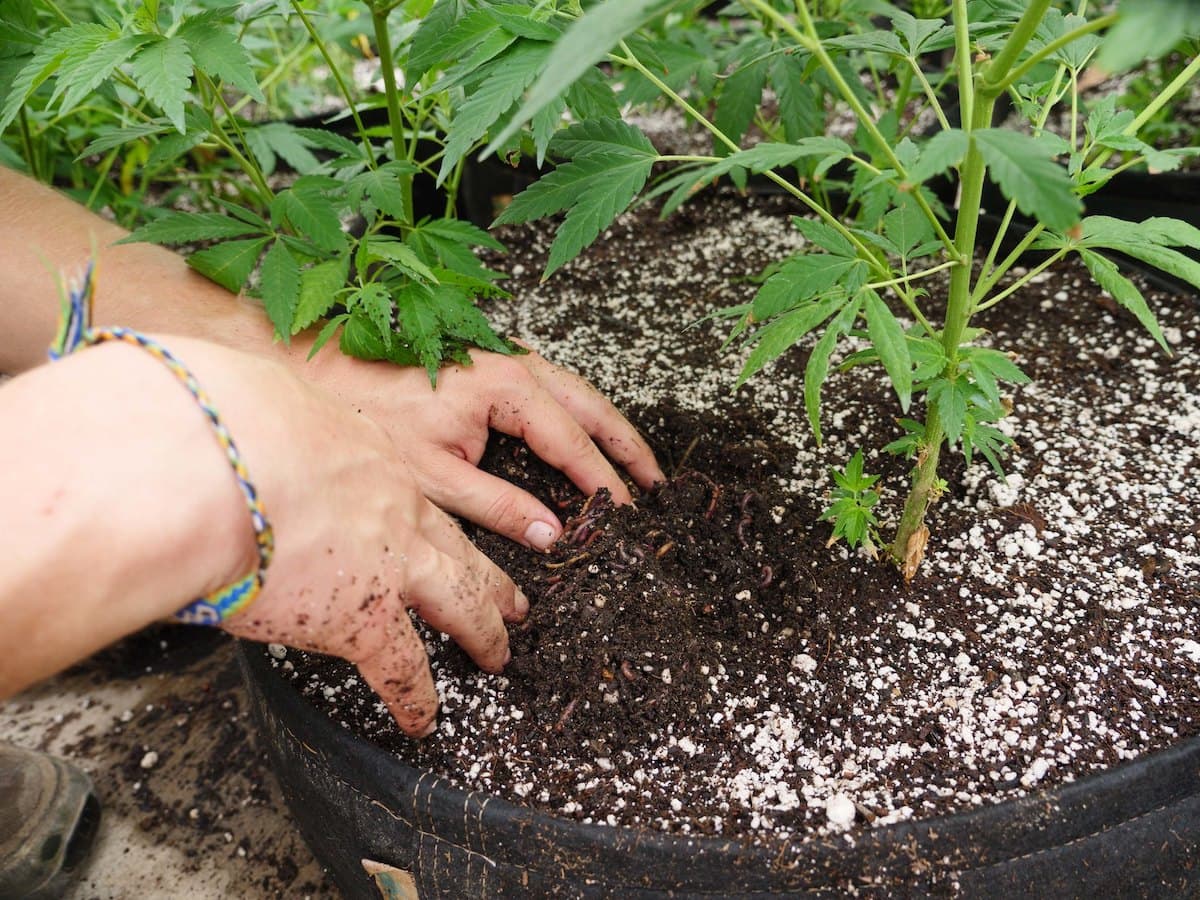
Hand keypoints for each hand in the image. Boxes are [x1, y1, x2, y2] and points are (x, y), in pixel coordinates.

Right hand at [160, 339, 530, 736]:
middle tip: (512, 599)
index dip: (429, 520)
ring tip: (496, 655)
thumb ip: (274, 420)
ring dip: (482, 631)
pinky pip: (403, 667)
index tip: (437, 531)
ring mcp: (391, 564)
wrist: (216, 464)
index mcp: (374, 458)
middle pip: (458, 547)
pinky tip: (421, 719)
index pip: (413, 494)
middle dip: (489, 576)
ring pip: (459, 602)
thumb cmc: (222, 424)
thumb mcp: (267, 404)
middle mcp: (395, 509)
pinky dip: (415, 698)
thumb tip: (244, 417)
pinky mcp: (365, 618)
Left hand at [304, 342, 664, 549]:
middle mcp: (511, 363)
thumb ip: (499, 507)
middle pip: (589, 404)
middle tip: (656, 482)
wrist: (315, 365)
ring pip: (574, 388)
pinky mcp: (487, 359)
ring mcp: (500, 356)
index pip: (571, 440)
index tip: (626, 512)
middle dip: (626, 444)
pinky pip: (550, 384)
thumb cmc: (367, 414)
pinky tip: (579, 430)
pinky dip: (577, 409)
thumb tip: (552, 534)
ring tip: (633, 458)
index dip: (603, 481)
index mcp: (504, 388)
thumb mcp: (434, 477)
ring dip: (606, 423)